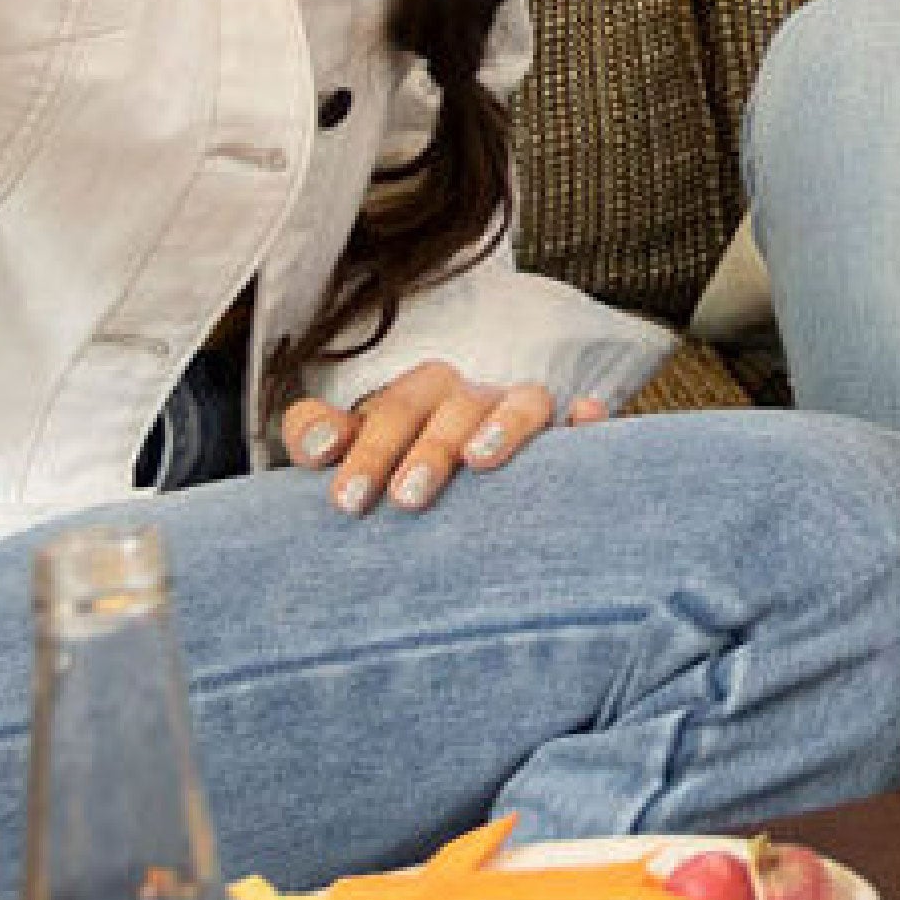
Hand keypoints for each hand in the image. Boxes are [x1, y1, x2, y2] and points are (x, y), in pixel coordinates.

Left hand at [280, 357, 606, 515]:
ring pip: (520, 402)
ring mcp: (521, 414)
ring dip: (501, 425)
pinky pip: (583, 420)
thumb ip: (321, 437)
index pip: (392, 411)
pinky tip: (585, 418)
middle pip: (451, 406)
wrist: (455, 475)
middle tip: (405, 498)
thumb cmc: (398, 464)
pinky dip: (584, 419)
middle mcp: (471, 399)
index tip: (347, 501)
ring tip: (478, 461)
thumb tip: (314, 439)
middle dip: (428, 448)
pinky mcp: (566, 439)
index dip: (367, 448)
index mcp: (418, 398)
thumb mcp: (357, 448)